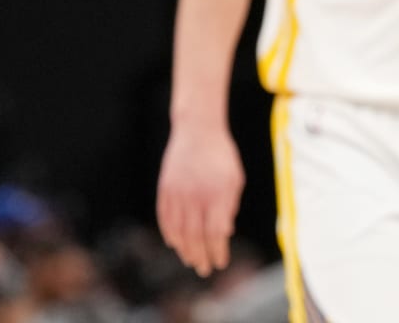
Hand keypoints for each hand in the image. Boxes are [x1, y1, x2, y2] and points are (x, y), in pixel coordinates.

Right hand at [156, 123, 243, 275]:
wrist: (197, 130)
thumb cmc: (222, 156)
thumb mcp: (235, 178)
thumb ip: (229, 206)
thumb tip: (225, 234)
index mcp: (217, 193)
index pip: (216, 232)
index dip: (218, 251)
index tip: (221, 262)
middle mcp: (195, 195)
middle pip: (195, 236)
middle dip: (201, 256)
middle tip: (205, 269)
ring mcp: (177, 192)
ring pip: (177, 230)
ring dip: (184, 249)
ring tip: (191, 260)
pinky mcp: (165, 189)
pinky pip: (164, 218)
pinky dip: (169, 233)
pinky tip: (175, 243)